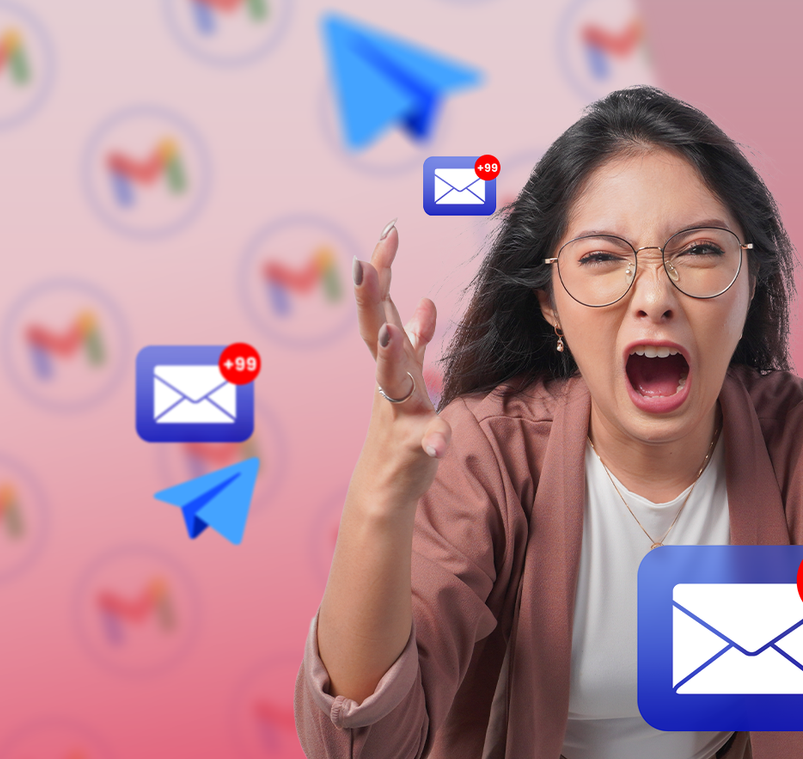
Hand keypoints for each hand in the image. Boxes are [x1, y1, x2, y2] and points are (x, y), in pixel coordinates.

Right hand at [355, 222, 451, 504]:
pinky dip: (432, 439)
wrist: (386, 485)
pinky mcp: (412, 448)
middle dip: (370, 297)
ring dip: (390, 357)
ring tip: (391, 333)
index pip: (383, 306)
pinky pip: (423, 443)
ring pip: (391, 380)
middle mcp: (388, 381)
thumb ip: (416, 341)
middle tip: (362, 261)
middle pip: (375, 331)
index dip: (383, 269)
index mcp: (390, 360)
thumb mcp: (408, 377)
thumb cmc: (399, 427)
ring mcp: (397, 413)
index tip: (389, 229)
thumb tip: (422, 303)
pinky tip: (440, 442)